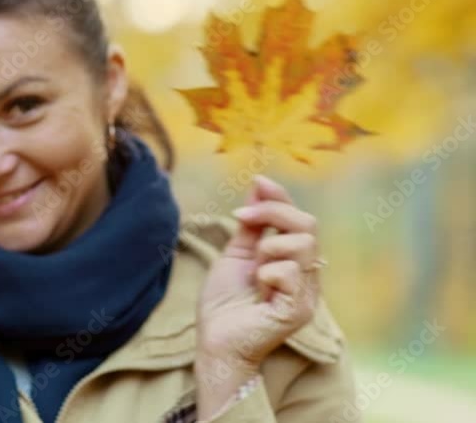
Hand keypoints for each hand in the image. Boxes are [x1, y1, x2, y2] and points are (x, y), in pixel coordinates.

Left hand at [196, 175, 321, 367]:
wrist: (214, 340)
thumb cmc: (225, 303)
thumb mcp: (236, 254)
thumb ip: (251, 223)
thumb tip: (259, 185)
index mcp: (292, 260)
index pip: (300, 219)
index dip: (281, 198)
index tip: (258, 183)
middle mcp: (305, 275)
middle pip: (309, 225)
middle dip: (274, 213)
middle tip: (243, 218)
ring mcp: (306, 293)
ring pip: (305, 245)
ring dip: (270, 246)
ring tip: (255, 266)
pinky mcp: (299, 311)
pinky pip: (292, 272)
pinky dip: (270, 272)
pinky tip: (259, 287)